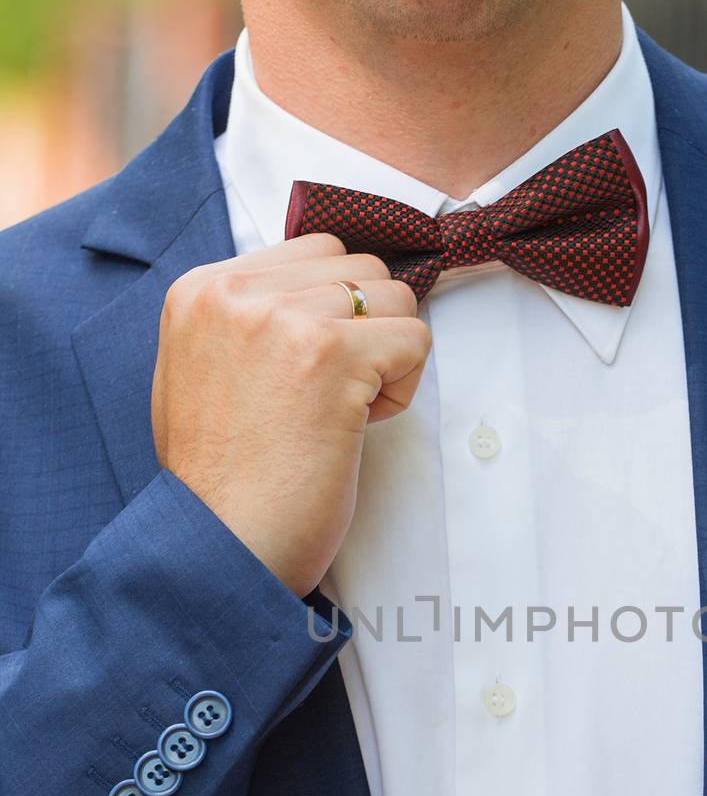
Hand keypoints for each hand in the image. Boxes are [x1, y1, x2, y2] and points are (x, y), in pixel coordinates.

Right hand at [152, 232, 431, 595]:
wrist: (221, 544)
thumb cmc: (223, 480)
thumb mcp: (202, 373)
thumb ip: (247, 320)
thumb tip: (321, 290)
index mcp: (202, 290)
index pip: (313, 251)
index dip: (335, 311)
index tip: (308, 372)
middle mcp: (237, 293)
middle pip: (360, 266)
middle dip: (367, 328)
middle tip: (333, 394)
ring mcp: (285, 319)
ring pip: (395, 298)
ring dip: (387, 358)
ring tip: (344, 412)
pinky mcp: (332, 355)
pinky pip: (415, 339)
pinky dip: (403, 388)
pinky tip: (359, 426)